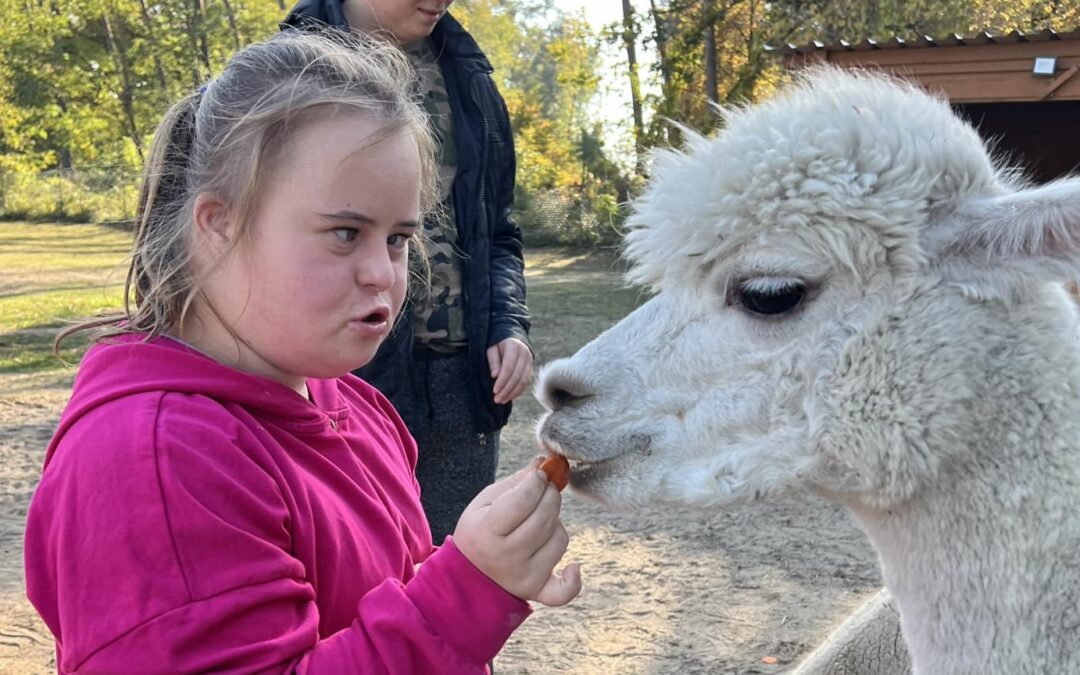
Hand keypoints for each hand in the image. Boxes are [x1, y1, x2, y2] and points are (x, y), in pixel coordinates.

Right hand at [453, 458, 581, 606]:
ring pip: (559, 540)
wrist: (469, 576)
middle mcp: (506, 557)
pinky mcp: (537, 592)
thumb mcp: (486, 503)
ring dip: (556, 523)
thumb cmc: (480, 530)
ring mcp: (524, 577)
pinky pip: (564, 590)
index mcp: (487, 530)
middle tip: (547, 489)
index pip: (522, 500)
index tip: (540, 474)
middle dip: (551, 495)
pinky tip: (572, 567)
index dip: (536, 481)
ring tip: (541, 520)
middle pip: (544, 518)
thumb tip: (543, 463)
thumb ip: (515, 483)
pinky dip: (572, 580)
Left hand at [487, 337, 532, 403]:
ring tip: (502, 400)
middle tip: (497, 399)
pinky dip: (519, 391)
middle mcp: (524, 354)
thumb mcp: (492, 348)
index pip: (508, 367)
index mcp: (513, 347)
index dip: (502, 380)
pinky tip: (510, 397)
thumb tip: (495, 376)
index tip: (494, 391)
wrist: (513, 338)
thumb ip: (493, 361)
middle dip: (506, 389)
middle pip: (517, 376)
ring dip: (513, 393)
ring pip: (523, 381)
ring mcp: (529, 361)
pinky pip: (527, 382)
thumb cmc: (498, 344)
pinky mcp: (531, 367)